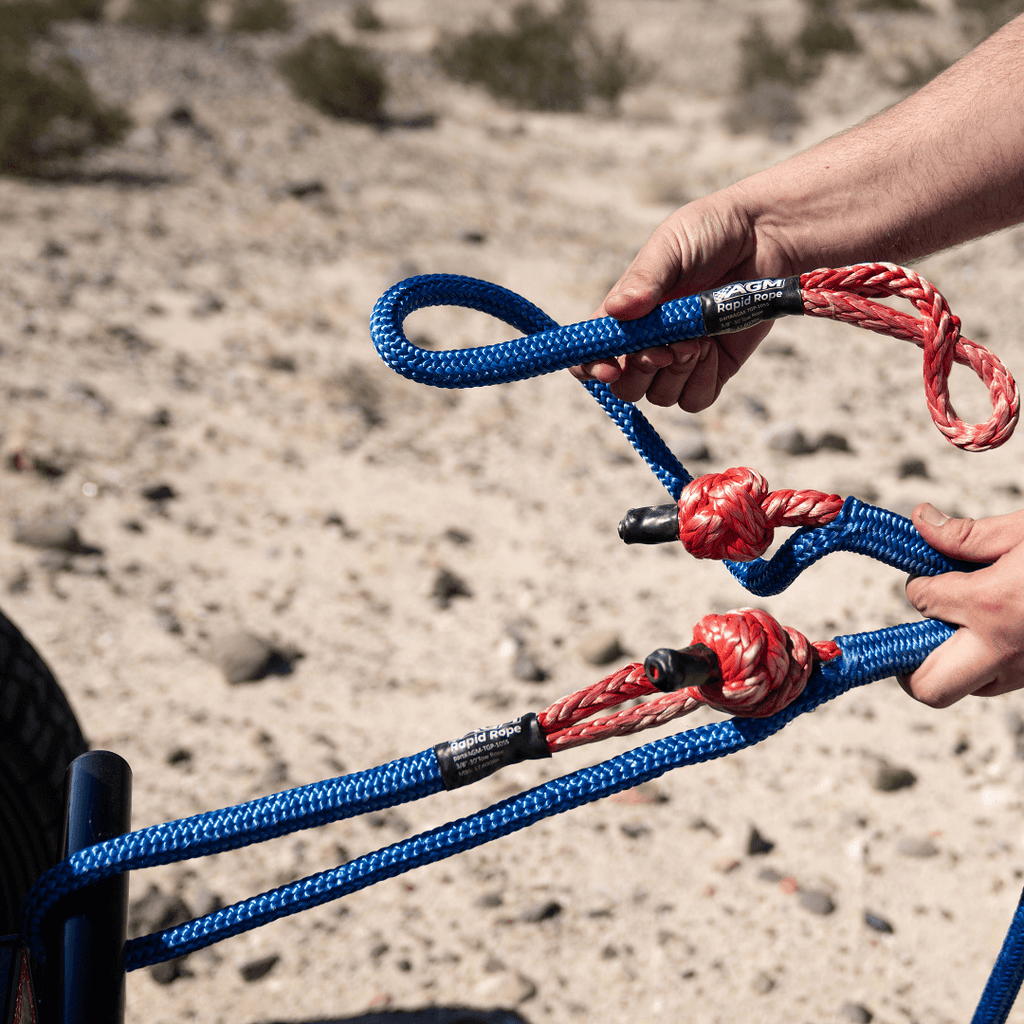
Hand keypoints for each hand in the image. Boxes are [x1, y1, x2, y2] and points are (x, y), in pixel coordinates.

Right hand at [570, 191, 799, 411]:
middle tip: (664, 350)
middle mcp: (649, 342)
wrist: (768, 235)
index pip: (592, 353)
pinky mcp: (715, 370)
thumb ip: (644, 279)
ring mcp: (681, 359)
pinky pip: (694, 400)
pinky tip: (712, 349)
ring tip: (698, 340)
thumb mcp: (670, 245)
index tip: (608, 368)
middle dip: (640, 372)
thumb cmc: (712, 231)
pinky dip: (699, 381)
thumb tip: (616, 312)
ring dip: (675, 374)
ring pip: (659, 396)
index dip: (591, 367)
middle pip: (625, 387)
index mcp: (627, 314)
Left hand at [901, 504, 1023, 706]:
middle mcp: (1003, 648)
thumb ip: (967, 534)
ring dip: (948, 662)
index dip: (919, 583)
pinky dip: (983, 662)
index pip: (922, 600)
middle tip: (909, 636)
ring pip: (964, 688)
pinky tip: (993, 629)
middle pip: (929, 687)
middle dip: (908, 666)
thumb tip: (921, 522)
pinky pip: (997, 682)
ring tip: (958, 625)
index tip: (929, 574)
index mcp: (991, 604)